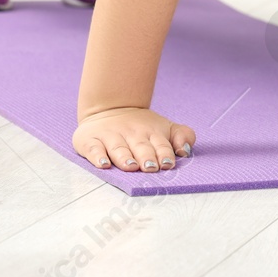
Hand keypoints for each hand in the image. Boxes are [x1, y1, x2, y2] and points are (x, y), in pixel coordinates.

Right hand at [72, 106, 194, 171]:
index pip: (161, 145)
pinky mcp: (91, 140)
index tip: (168, 164)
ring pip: (118, 149)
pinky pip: (93, 149)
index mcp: (152, 133)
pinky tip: (103, 164)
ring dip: (125, 158)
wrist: (109, 108)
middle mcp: (131, 134)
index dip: (164, 154)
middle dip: (146, 158)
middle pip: (140, 148)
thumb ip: (183, 136)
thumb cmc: (142, 127)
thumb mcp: (166, 128)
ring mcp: (110, 137)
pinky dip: (97, 157)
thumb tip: (186, 150)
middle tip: (151, 168)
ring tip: (131, 167)